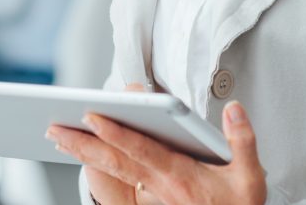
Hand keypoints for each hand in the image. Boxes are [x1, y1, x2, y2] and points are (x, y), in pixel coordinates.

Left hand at [47, 97, 266, 204]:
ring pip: (113, 169)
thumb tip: (234, 109)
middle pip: (115, 161)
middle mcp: (161, 183)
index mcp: (181, 175)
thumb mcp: (250, 178)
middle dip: (83, 144)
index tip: (94, 117)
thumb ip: (242, 140)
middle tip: (54, 128)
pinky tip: (83, 153)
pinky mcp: (152, 196)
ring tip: (58, 137)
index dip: (117, 133)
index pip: (142, 150)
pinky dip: (98, 165)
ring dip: (83, 153)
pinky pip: (119, 177)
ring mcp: (153, 191)